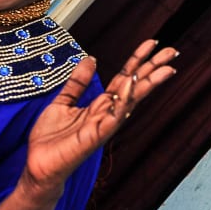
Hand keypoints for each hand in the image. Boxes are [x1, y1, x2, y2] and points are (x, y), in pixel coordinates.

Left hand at [21, 39, 178, 198]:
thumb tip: (90, 59)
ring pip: (130, 101)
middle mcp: (106, 114)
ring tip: (162, 68)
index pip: (124, 78)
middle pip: (135, 87)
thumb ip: (77, 82)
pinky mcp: (94, 137)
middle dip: (153, 70)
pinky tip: (131, 85)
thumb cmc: (50, 140)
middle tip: (172, 52)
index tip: (152, 43)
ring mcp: (103, 126)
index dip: (137, 60)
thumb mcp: (62, 102)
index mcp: (100, 105)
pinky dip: (123, 101)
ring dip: (147, 84)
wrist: (38, 166)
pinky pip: (113, 117)